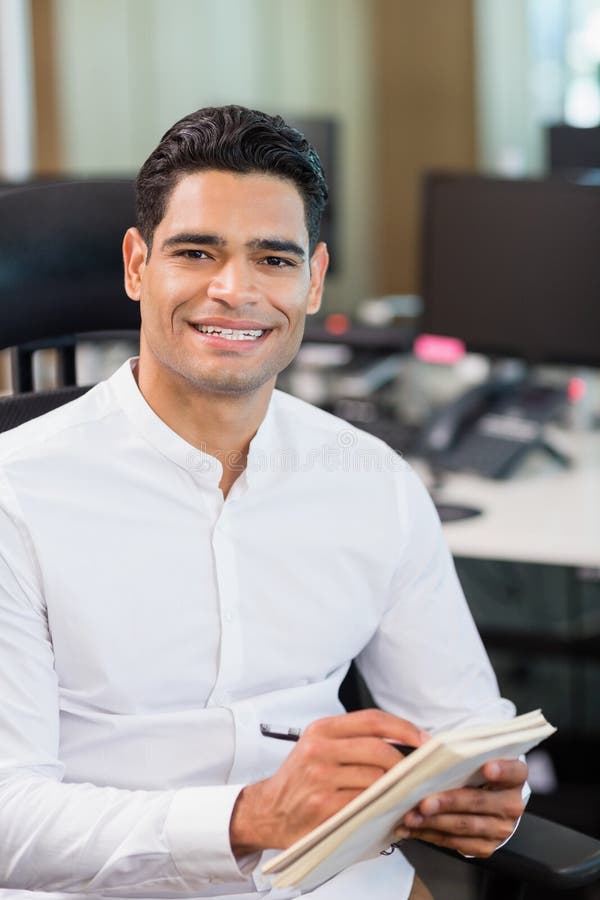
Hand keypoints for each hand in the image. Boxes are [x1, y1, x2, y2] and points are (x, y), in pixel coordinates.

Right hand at [230, 709, 427, 854]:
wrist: (268, 811)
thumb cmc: (300, 780)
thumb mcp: (318, 748)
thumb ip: (353, 741)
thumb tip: (404, 745)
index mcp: (322, 730)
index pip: (373, 720)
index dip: (405, 729)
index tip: (425, 740)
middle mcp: (319, 749)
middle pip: (380, 750)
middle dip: (404, 765)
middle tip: (416, 776)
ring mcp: (321, 779)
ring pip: (376, 779)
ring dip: (395, 790)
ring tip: (403, 795)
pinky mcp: (324, 807)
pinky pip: (366, 805)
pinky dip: (383, 808)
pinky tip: (388, 811)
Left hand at [396, 758, 526, 856]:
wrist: (486, 797)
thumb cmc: (475, 771)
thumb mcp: (473, 757)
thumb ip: (457, 750)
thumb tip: (425, 742)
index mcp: (514, 776)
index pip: (513, 771)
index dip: (502, 770)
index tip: (487, 768)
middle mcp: (511, 804)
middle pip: (478, 801)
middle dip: (447, 802)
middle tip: (423, 802)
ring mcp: (500, 828)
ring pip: (464, 825)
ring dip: (434, 822)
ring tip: (411, 817)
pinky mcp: (486, 846)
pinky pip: (456, 842)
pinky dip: (431, 834)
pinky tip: (414, 828)